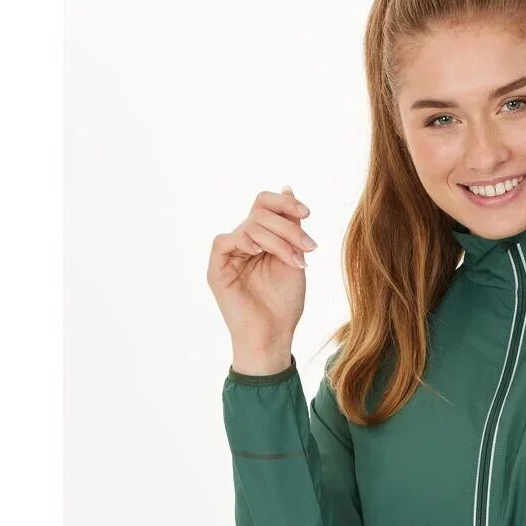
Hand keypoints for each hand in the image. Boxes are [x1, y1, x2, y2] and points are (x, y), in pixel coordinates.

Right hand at [206, 184, 316, 357]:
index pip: (265, 205)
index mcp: (261, 239)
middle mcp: (243, 243)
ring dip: (280, 240)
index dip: (285, 203)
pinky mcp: (217, 269)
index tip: (307, 214)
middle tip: (309, 247)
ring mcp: (229, 255)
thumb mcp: (295, 258)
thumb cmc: (284, 304)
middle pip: (260, 211)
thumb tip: (288, 188)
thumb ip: (291, 227)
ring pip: (250, 225)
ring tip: (297, 262)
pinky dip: (247, 241)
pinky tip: (260, 253)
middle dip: (289, 226)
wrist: (274, 336)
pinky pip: (225, 240)